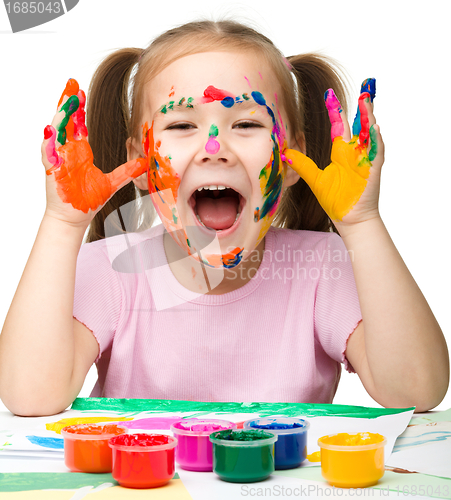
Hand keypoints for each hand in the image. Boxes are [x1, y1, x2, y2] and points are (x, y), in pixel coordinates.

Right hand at [41, 79, 146, 226]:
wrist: (75, 218)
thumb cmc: (88, 201)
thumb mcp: (112, 183)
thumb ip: (126, 171)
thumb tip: (143, 162)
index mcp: (80, 151)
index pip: (78, 125)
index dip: (79, 109)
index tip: (82, 92)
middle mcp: (68, 151)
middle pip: (66, 122)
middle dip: (68, 103)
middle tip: (72, 85)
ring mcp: (59, 159)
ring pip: (56, 131)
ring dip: (60, 116)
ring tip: (66, 101)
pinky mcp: (52, 169)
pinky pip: (48, 152)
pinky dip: (49, 141)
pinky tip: (51, 129)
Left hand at [284, 78, 383, 226]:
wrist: (348, 218)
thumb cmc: (335, 200)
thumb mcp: (314, 179)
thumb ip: (302, 164)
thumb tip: (285, 152)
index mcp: (341, 153)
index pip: (339, 126)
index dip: (335, 111)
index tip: (328, 95)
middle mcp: (355, 152)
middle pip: (359, 124)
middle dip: (362, 107)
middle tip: (364, 87)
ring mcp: (366, 159)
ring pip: (370, 133)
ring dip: (370, 118)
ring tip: (367, 101)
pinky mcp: (373, 169)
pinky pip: (377, 152)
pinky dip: (376, 140)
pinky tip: (373, 128)